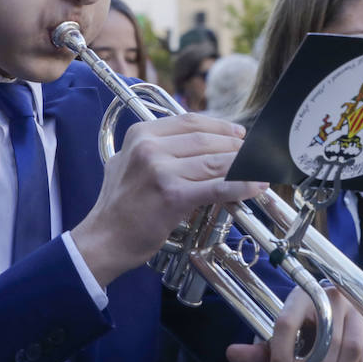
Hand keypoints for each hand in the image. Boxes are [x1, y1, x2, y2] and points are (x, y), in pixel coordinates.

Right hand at [70, 114, 265, 287]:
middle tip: (252, 155)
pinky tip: (256, 186)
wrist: (103, 240)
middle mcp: (149, 147)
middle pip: (205, 140)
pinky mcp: (173, 195)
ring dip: (243, 165)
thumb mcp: (129, 164)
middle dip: (235, 147)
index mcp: (140, 134)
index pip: (190, 121)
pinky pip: (216, 187)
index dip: (220, 127)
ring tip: (259, 169)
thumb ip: (159, 150)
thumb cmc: (120, 207)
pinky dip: (241, 185)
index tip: (238, 135)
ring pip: (215, 162)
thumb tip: (200, 147)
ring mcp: (160, 170)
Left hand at [225, 286, 362, 361]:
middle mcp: (333, 299)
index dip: (281, 354)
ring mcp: (359, 312)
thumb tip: (231, 354)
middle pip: (325, 341)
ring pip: (349, 352)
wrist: (341, 314)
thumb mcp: (281, 337)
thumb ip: (259, 351)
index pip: (287, 323)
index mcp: (302, 297)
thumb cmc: (307, 329)